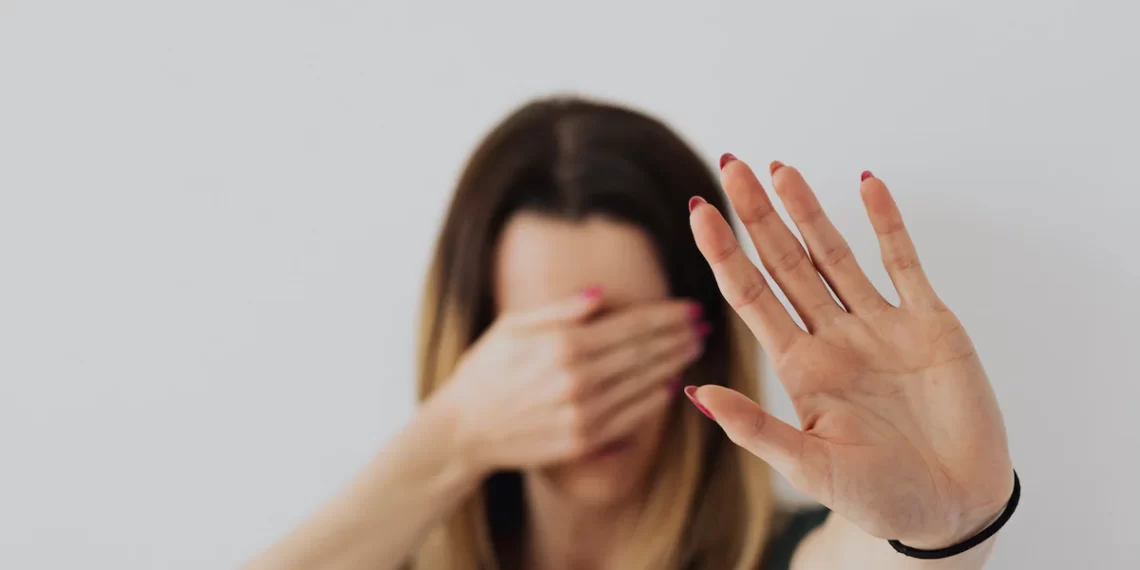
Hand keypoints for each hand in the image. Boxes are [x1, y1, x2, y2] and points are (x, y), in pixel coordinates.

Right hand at [436, 289, 703, 473]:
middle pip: (643, 353)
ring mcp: (582, 414)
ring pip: (643, 384)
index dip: (665, 316)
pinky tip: (669, 386)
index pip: (630, 326)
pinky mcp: (583, 441)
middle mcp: (578, 380)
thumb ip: (559, 310)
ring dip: (672, 364)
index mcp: (563, 345)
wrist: (462, 430)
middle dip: (677, 337)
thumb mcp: (511, 327)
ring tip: (692, 349)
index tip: (690, 306)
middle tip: (702, 325)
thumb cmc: (484, 371)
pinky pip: (630, 418)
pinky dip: (653, 400)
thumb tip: (601, 293)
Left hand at [686, 158, 1013, 547]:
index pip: (750, 295)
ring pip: (835, 255)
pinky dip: (886, 223)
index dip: (725, 253)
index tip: (698, 210)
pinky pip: (904, 263)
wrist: (953, 507)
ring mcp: (879, 327)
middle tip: (732, 166)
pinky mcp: (928, 323)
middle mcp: (832, 338)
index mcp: (799, 367)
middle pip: (785, 263)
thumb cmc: (878, 495)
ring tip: (781, 169)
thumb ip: (756, 428)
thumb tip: (695, 393)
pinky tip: (866, 184)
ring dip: (809, 212)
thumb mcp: (810, 466)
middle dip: (757, 216)